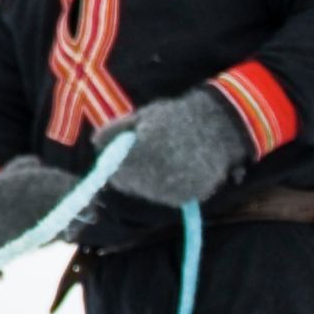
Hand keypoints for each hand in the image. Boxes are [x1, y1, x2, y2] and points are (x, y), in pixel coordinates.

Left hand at [97, 90, 250, 205]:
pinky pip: (171, 197)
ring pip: (151, 194)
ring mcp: (177, 186)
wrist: (219, 124)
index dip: (117, 168)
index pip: (117, 174)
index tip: (122, 159)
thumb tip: (95, 143)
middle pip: (133, 187)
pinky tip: (175, 172)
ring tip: (162, 163)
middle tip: (144, 160)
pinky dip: (169, 189)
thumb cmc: (175, 117)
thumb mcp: (143, 116)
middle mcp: (159, 172)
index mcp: (144, 151)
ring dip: (149, 184)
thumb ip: (116, 130)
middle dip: (132, 176)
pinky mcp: (193, 195)